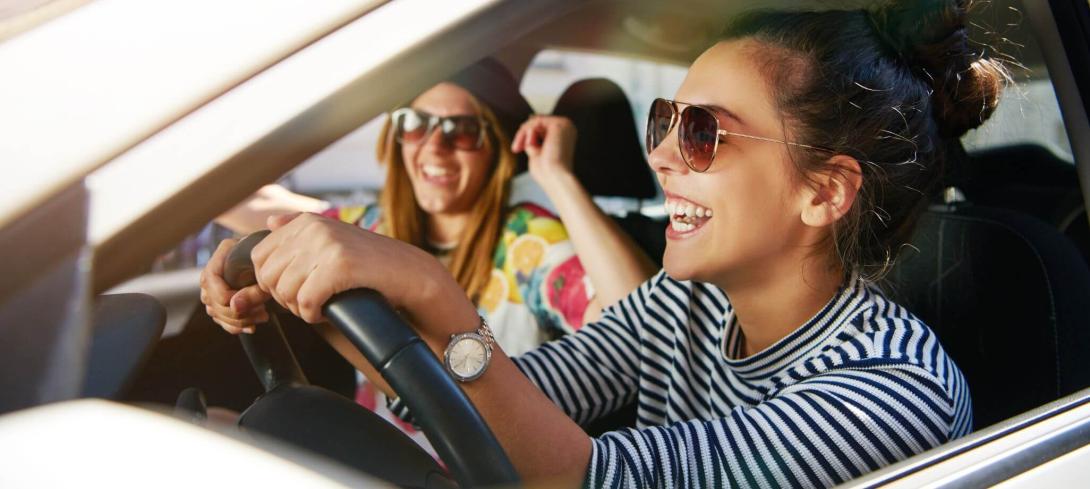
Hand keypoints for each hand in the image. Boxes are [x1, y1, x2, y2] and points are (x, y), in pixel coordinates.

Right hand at [199, 238, 271, 333]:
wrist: (268, 255)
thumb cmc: (267, 257)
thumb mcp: (262, 268)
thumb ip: (252, 287)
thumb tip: (235, 306)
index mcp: (218, 262)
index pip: (211, 285)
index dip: (229, 297)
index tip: (252, 299)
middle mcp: (210, 278)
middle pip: (215, 304)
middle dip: (240, 312)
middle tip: (263, 310)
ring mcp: (212, 292)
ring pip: (218, 315)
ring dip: (242, 321)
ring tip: (263, 315)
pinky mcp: (219, 304)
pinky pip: (221, 321)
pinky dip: (237, 327)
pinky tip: (252, 327)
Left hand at [250, 213, 456, 329]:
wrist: (409, 273)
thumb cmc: (369, 263)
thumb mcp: (333, 238)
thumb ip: (299, 229)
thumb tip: (269, 222)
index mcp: (306, 221)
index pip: (259, 255)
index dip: (270, 281)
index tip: (292, 291)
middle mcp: (313, 228)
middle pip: (267, 275)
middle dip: (282, 296)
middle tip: (306, 302)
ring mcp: (326, 245)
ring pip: (284, 291)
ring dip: (298, 308)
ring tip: (318, 306)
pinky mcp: (339, 266)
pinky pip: (305, 302)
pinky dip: (312, 314)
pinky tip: (325, 312)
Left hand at [511, 115, 576, 187]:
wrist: (555, 178)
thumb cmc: (547, 172)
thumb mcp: (536, 153)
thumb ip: (532, 140)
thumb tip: (526, 129)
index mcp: (563, 136)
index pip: (541, 128)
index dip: (526, 136)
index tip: (516, 148)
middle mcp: (566, 129)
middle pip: (537, 123)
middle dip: (522, 134)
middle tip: (516, 148)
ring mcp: (564, 125)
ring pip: (535, 121)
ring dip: (523, 134)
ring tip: (520, 148)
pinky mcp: (559, 124)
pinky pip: (536, 121)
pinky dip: (527, 132)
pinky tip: (528, 144)